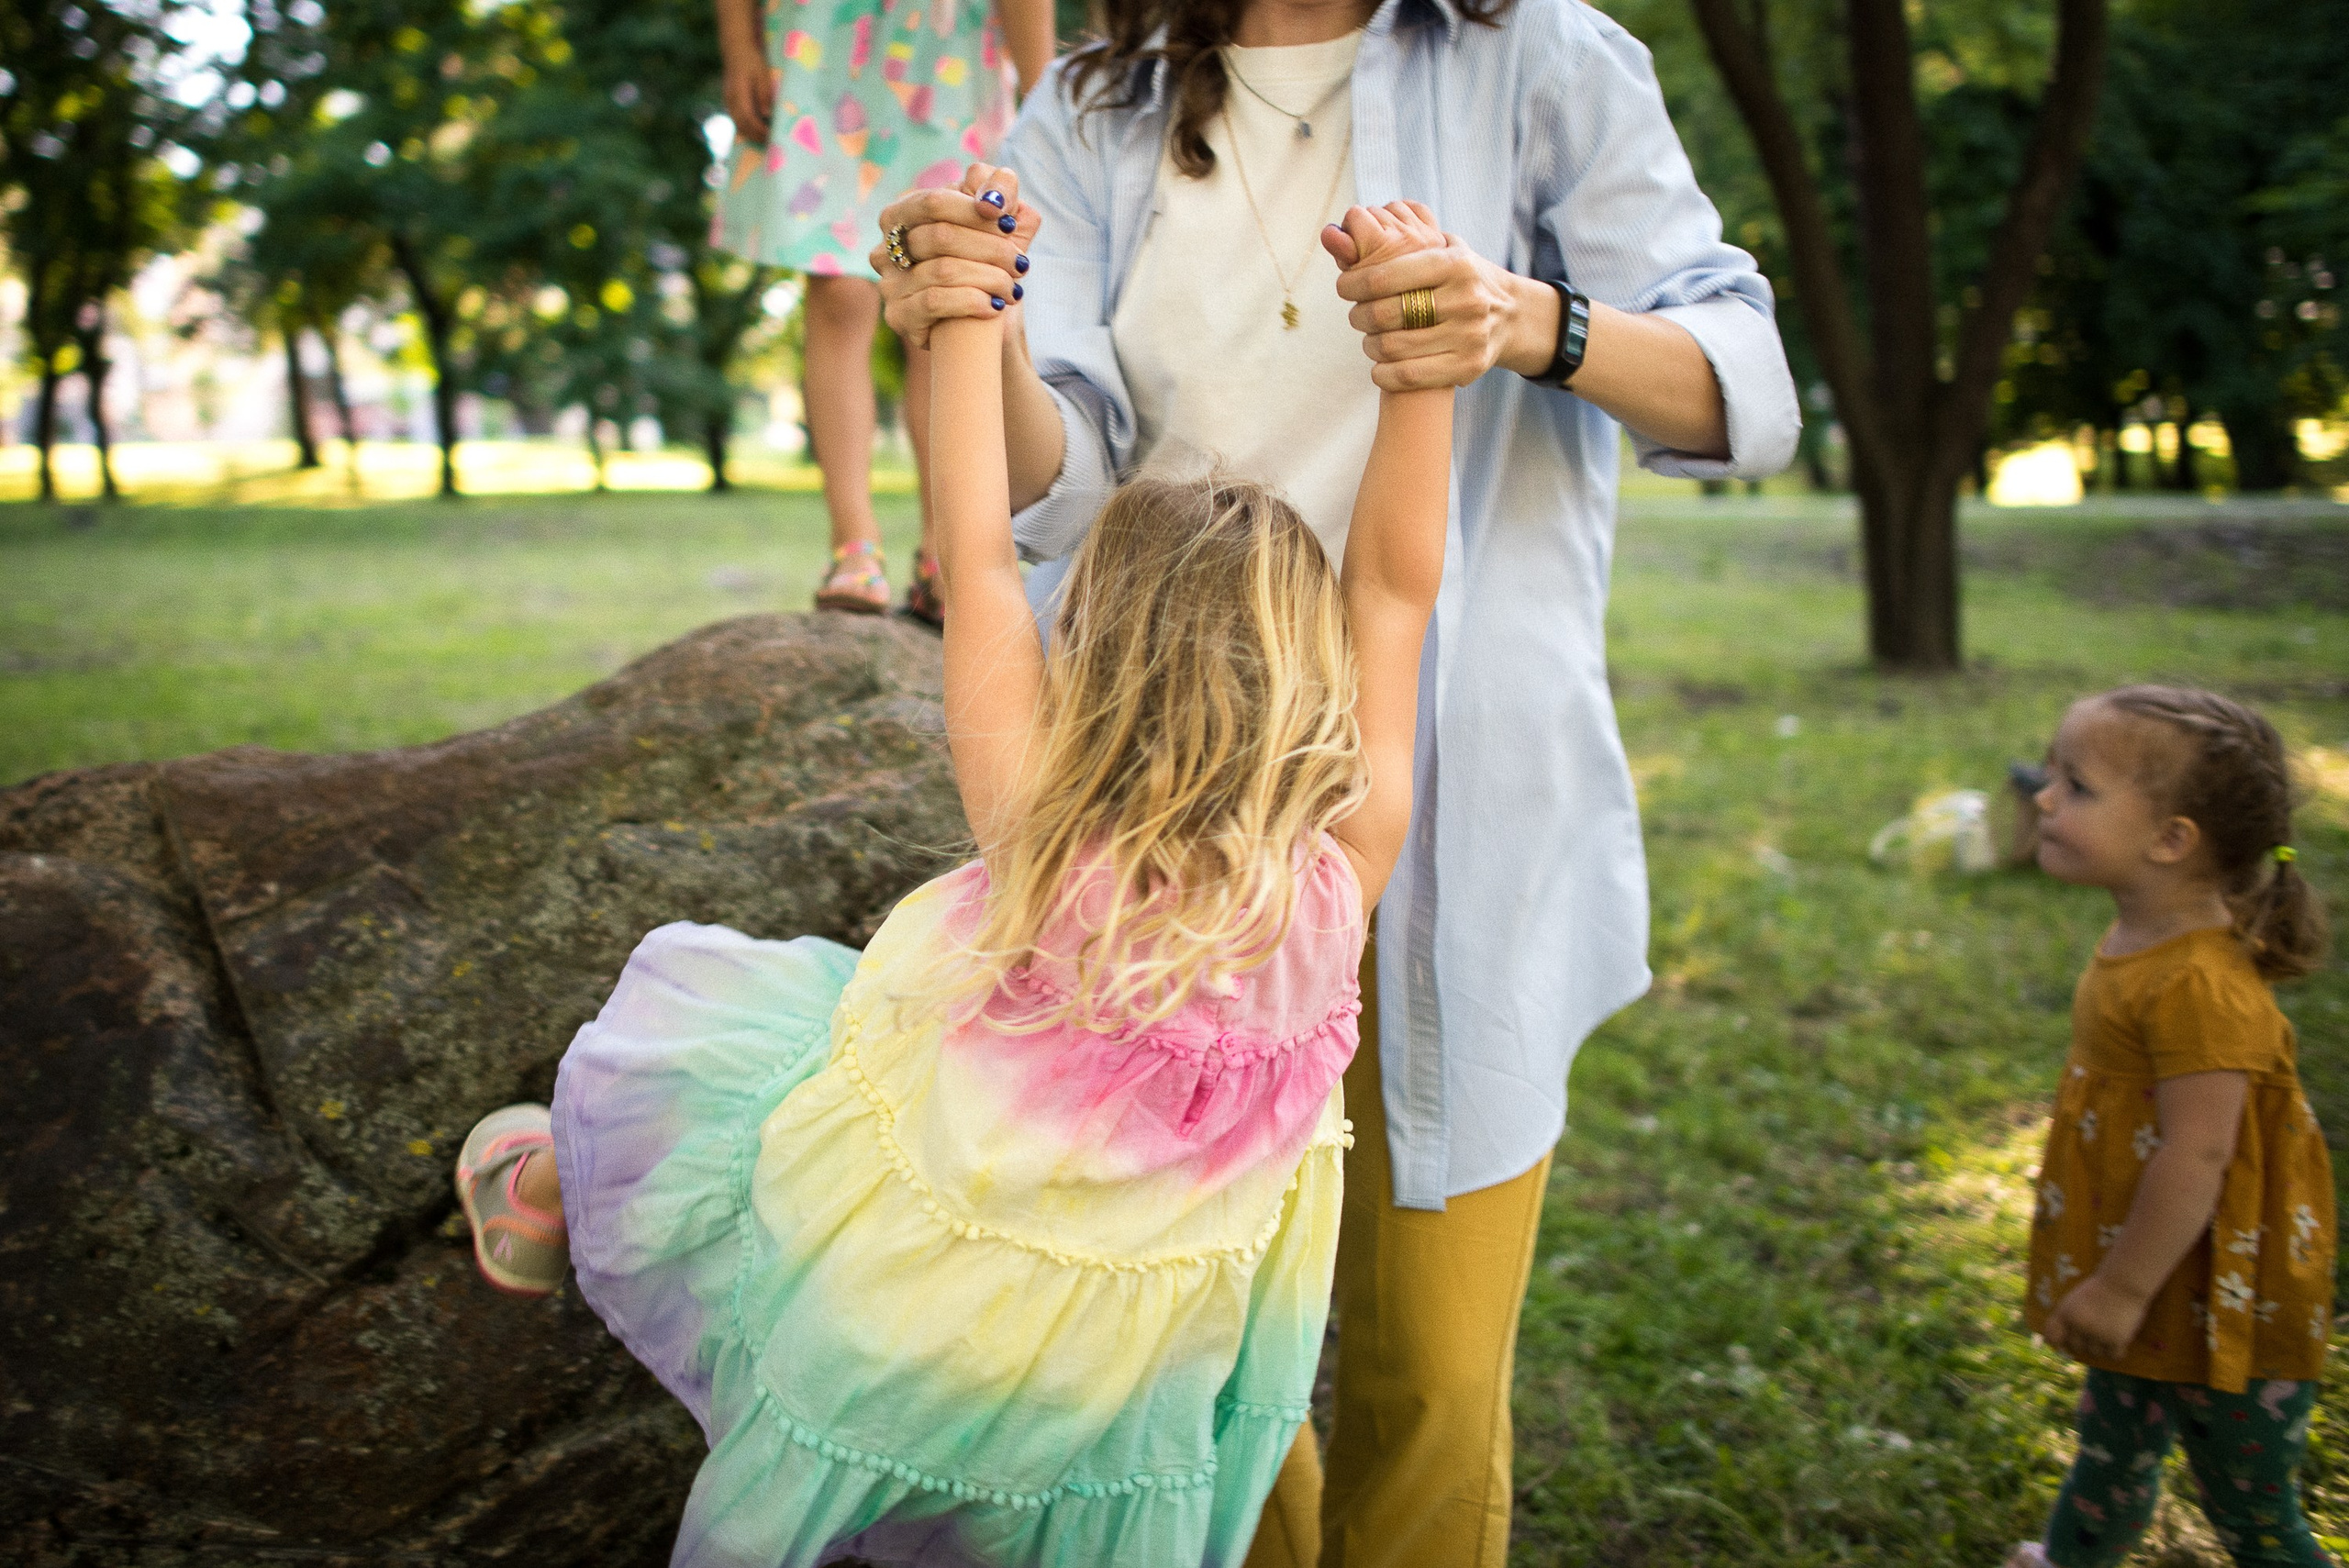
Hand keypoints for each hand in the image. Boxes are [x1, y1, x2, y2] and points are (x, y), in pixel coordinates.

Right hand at [718, 5, 775, 146]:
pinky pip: (736, 120)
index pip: (749, 120)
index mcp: (739, 94)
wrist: (736, 50)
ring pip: (738, 125)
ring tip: (765, 139)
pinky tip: (757, 130)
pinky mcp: (729, 101)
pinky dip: (746, 128)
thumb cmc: (753, 61)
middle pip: (742, 126)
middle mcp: (730, 100)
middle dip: (756, 137)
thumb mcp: (762, 75)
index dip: (760, 131)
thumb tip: (767, 115)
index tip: (772, 137)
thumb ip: (764, 95)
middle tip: (771, 144)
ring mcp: (728, 101)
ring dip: (751, 135)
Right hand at [870, 162, 1039, 349]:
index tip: (1009, 223)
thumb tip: (991, 197)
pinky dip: (972, 301)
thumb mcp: (1001, 220)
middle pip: (941, 236)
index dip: (974, 210)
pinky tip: (994, 305)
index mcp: (902, 215)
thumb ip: (999, 190)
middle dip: (990, 248)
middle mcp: (888, 247)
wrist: (985, 320)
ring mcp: (889, 283)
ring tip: (1013, 287)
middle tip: (1019, 262)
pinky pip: (934, 301)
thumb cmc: (988, 260)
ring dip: (989, 278)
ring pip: (942, 270)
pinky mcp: (898, 316)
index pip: (935, 201)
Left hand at [1321, 200, 1552, 390]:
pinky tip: (1378, 368)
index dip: (1354, 283)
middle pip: (1386, 313)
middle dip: (1360, 316)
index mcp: (1455, 263)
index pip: (1386, 276)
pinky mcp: (1469, 366)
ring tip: (1369, 340)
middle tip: (1356, 316)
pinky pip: (1409, 375)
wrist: (1512, 314)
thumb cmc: (1461, 278)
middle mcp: (1466, 298)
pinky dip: (1384, 374)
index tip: (1343, 287)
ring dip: (1370, 345)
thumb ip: (1399, 242)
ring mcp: (1469, 335)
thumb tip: (1338, 231)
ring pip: (1394, 347)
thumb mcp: (1443, 250)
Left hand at [2042, 1274, 2152, 1363]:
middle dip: (2083, 1342)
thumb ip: (2067, 1318)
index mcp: (2065, 1313)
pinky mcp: (2116, 1339)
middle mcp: (2078, 1325)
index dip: (2057, 1341)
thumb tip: (2059, 1342)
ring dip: (2100, 1346)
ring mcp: (2097, 1334)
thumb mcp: (2075, 1299)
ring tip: (2107, 1331)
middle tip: (2094, 1331)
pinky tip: (2117, 1339)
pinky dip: (2115, 1351)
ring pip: (2095, 1352)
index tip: (2064, 1341)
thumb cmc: (2099, 1290)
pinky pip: (2113, 1355)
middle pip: (2075, 1347)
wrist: (2123, 1282)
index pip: (2052, 1337)